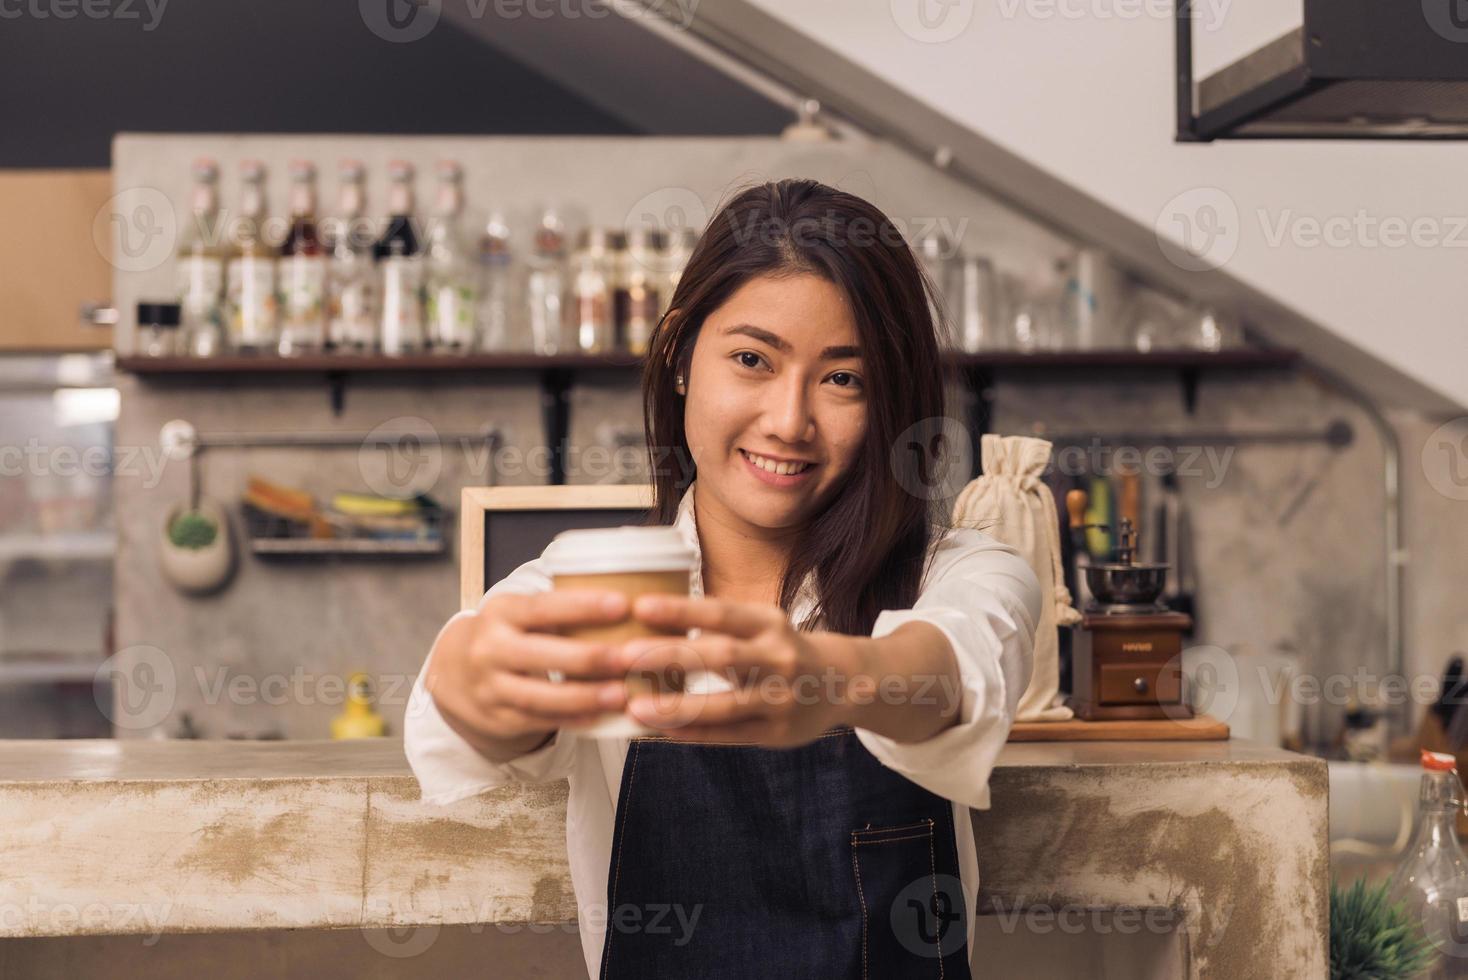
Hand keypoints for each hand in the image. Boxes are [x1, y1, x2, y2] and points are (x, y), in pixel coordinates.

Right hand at [425, 590, 633, 744]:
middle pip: (540, 654)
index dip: (582, 606)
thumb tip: (625, 599)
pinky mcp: (497, 718)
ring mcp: (490, 686)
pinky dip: (570, 719)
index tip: (622, 604)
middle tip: (627, 657)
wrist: (454, 672)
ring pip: (538, 695)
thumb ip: (558, 608)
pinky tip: (599, 715)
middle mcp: (490, 648)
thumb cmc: (507, 634)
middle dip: (586, 657)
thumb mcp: (519, 612)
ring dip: (583, 696)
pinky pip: (537, 720)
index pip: (542, 606)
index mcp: (501, 612)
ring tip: (620, 694)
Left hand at [615, 594, 864, 745]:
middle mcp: (779, 657)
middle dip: (670, 656)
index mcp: (769, 623)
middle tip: (623, 656)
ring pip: (725, 704)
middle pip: (720, 655)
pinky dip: (692, 733)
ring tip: (635, 707)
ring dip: (677, 706)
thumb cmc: (780, 650)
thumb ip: (717, 628)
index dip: (681, 610)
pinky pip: (729, 734)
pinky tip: (660, 731)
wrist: (843, 683)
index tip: (640, 606)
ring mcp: (781, 698)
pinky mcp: (778, 732)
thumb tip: (648, 623)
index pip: (721, 613)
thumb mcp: (760, 626)